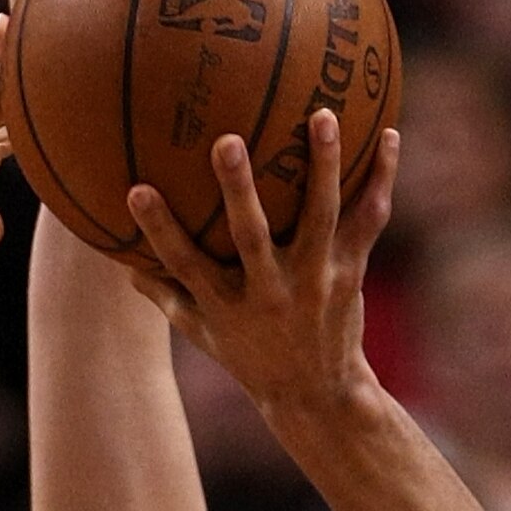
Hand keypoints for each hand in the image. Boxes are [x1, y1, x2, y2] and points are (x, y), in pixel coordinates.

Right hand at [127, 111, 399, 420]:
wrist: (318, 395)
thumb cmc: (252, 357)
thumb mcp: (205, 335)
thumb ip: (166, 296)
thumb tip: (123, 262)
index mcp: (229, 305)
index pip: (186, 265)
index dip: (160, 231)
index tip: (136, 191)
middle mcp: (271, 292)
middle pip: (252, 238)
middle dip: (238, 192)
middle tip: (227, 143)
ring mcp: (315, 280)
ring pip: (319, 218)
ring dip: (322, 167)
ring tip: (322, 116)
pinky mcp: (350, 272)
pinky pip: (368, 220)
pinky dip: (380, 178)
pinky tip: (388, 135)